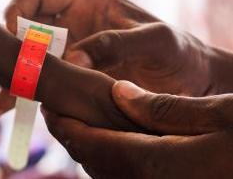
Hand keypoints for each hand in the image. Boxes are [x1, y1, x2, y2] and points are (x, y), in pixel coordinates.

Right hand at [0, 0, 213, 121]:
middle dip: (2, 52)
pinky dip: (13, 97)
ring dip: (2, 79)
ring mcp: (62, 49)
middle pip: (18, 28)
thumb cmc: (178, 52)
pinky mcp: (63, 75)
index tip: (9, 38)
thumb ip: (115, 43)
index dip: (14, 11)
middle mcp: (66, 21)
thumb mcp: (155, 41)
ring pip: (19, 58)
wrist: (190, 82)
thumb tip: (73, 58)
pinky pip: (31, 82)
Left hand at [44, 80, 232, 178]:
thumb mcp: (223, 112)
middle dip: (74, 133)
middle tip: (62, 104)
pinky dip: (119, 159)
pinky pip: (134, 178)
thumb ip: (163, 107)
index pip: (89, 143)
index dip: (63, 121)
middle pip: (95, 162)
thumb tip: (117, 94)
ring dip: (94, 147)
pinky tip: (124, 136)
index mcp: (158, 164)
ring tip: (86, 116)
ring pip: (112, 173)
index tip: (49, 99)